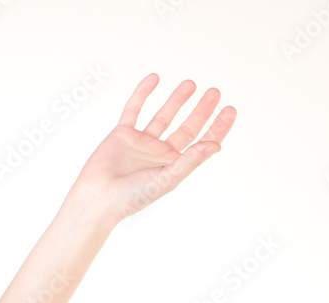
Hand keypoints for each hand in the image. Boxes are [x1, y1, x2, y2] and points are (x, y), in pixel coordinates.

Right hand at [68, 73, 235, 225]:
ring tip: (191, 84)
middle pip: (188, 126)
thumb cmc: (133, 197)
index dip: (217, 127)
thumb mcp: (167, 179)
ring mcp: (143, 141)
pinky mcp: (123, 133)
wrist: (98, 198)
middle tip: (215, 92)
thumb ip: (190, 160)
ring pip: (164, 115)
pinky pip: (134, 109)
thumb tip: (216, 145)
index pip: (202, 141)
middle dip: (202, 109)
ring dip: (177, 99)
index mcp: (176, 165)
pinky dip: (143, 94)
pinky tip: (154, 79)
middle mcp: (162, 152)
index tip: (230, 110)